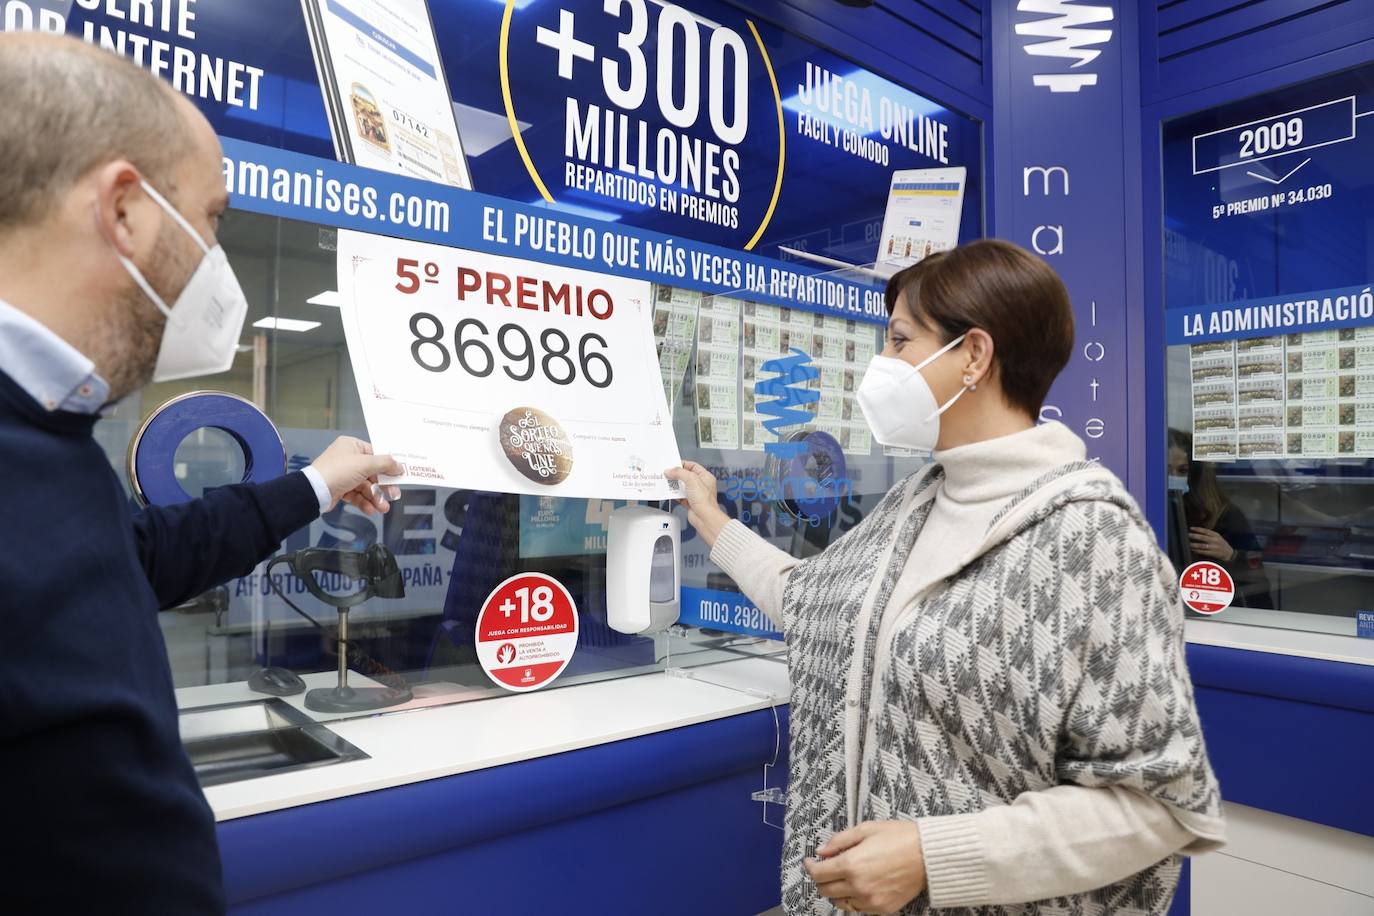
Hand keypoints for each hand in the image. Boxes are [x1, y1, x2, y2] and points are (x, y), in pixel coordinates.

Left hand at [309, 437, 403, 514]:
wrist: (314, 491)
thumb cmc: (340, 471)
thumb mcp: (365, 464)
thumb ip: (386, 464)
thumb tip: (400, 466)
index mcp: (352, 446)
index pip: (375, 454)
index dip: (388, 466)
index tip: (399, 476)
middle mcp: (348, 458)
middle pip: (372, 472)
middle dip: (383, 487)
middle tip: (394, 496)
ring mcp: (343, 474)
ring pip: (365, 486)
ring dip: (375, 497)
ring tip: (382, 508)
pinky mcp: (340, 488)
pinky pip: (356, 494)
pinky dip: (364, 502)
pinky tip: (370, 510)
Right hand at [664, 460, 728, 545]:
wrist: (704, 518)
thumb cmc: (705, 500)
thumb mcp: (691, 480)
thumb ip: (679, 473)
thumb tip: (670, 471)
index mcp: (706, 477)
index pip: (693, 466)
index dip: (682, 464)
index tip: (672, 465)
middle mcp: (701, 485)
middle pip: (686, 476)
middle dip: (676, 475)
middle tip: (667, 474)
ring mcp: (696, 494)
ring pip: (682, 486)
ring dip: (674, 485)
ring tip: (667, 483)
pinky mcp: (690, 502)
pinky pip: (680, 496)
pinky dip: (675, 495)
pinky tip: (670, 493)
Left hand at [805, 821, 926, 913]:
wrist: (929, 855)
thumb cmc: (899, 837)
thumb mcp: (866, 829)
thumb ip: (840, 841)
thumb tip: (821, 852)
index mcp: (851, 865)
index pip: (818, 874)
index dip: (810, 867)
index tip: (810, 861)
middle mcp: (858, 886)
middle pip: (825, 890)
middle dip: (820, 879)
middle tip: (825, 868)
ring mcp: (870, 901)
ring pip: (840, 903)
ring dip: (835, 891)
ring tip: (842, 878)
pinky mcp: (882, 909)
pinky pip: (858, 908)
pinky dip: (853, 899)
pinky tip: (858, 886)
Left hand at [1189, 527, 1234, 562]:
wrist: (1229, 552)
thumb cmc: (1220, 543)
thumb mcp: (1217, 536)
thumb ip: (1208, 534)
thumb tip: (1197, 531)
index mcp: (1215, 535)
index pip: (1205, 531)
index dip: (1198, 529)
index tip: (1191, 528)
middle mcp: (1215, 540)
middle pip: (1203, 538)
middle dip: (1195, 536)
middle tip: (1188, 535)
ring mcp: (1214, 547)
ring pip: (1202, 546)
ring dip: (1194, 545)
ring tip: (1189, 544)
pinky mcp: (1213, 553)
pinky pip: (1203, 552)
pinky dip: (1197, 551)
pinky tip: (1193, 550)